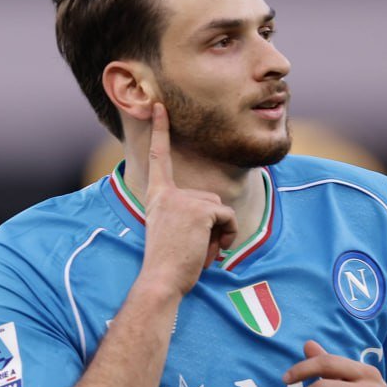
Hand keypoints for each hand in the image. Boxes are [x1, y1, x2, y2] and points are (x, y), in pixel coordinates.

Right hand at [138, 103, 238, 295]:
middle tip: (195, 248)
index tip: (159, 106)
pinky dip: (227, 235)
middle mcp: (168, 193)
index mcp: (158, 197)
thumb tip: (218, 213)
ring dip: (220, 233)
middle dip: (213, 226)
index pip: (158, 157)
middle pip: (210, 199)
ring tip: (200, 251)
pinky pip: (228, 217)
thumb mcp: (173, 232)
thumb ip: (188, 215)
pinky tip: (212, 249)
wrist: (161, 280)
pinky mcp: (200, 210)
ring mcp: (183, 200)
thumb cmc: (168, 265)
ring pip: (221, 209)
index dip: (160, 131)